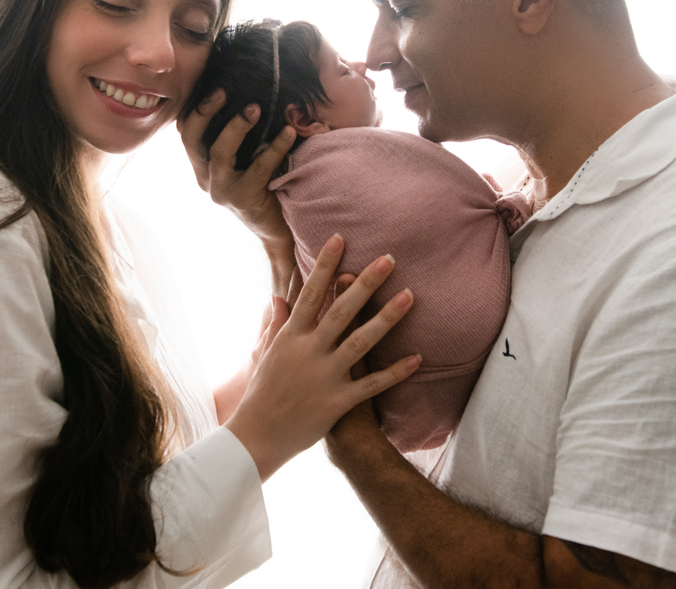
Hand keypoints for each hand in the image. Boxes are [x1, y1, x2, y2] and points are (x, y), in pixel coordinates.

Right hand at [178, 90, 296, 244]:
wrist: (279, 228)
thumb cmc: (266, 186)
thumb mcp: (247, 159)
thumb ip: (242, 138)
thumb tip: (251, 97)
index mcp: (203, 167)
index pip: (186, 134)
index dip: (195, 109)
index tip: (214, 87)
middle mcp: (206, 179)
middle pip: (192, 140)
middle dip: (205, 112)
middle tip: (224, 92)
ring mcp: (222, 190)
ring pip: (219, 152)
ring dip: (237, 127)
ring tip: (256, 108)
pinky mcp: (243, 199)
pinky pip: (258, 167)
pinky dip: (275, 147)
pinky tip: (289, 132)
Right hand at [225, 235, 419, 481]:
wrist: (258, 436)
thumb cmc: (263, 393)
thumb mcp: (267, 354)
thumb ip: (277, 324)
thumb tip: (279, 298)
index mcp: (291, 337)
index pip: (311, 293)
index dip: (325, 265)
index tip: (340, 239)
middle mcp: (309, 352)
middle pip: (341, 311)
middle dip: (366, 283)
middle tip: (388, 259)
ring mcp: (325, 376)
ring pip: (360, 342)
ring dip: (386, 318)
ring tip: (410, 296)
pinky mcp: (337, 402)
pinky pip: (371, 385)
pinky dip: (395, 372)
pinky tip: (418, 358)